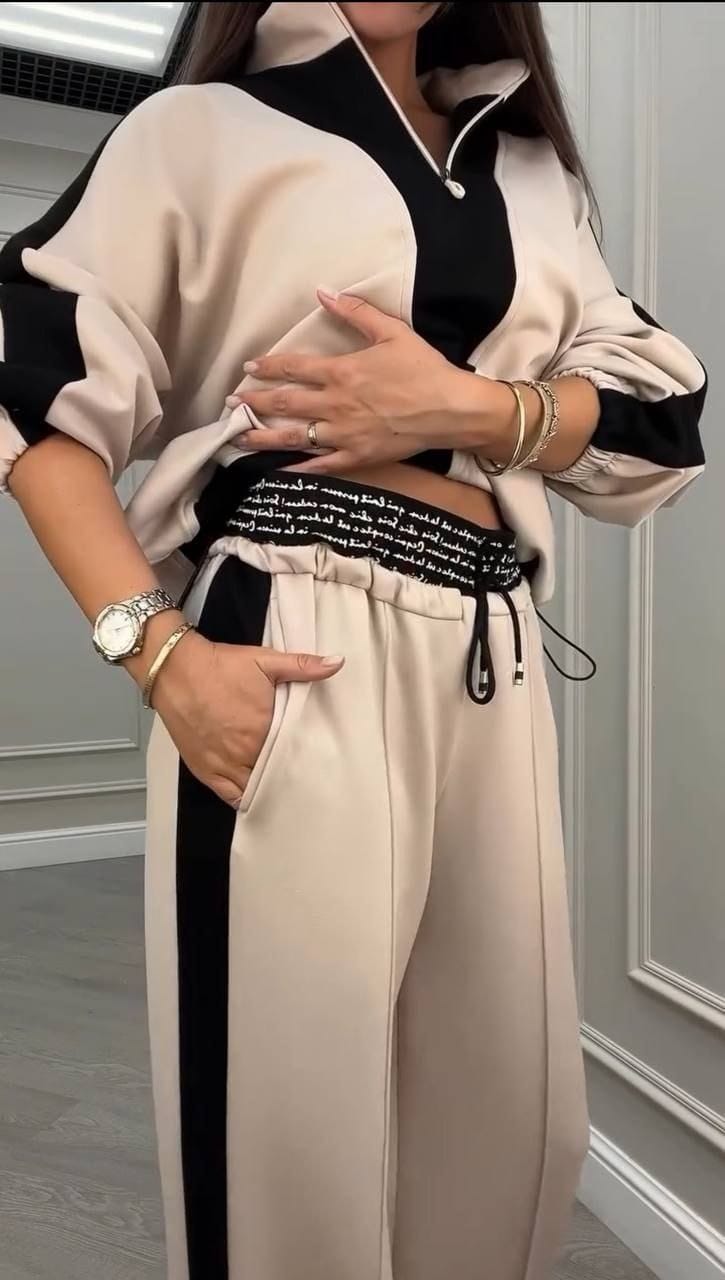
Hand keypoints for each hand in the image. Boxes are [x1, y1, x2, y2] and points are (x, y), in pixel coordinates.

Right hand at [148, 629, 343, 807]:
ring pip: (255, 789)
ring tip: (284, 788)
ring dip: (269, 788)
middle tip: (305, 777)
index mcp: (264, 728)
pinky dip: (244, 799)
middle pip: (276, 773)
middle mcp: (244, 752)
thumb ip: (302, 666)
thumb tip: (337, 663)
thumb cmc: (219, 666)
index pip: (295, 753)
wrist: (175, 669)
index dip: (306, 756)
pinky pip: (229, 796)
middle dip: (290, 774)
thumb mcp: (264, 660)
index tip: (317, 759)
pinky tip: (256, 797)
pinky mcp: (205, 770)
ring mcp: (224, 764)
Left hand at [226, 287, 506, 473]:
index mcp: (342, 373)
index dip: (268, 368)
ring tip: (239, 437)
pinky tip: (278, 469)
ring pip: (295, 437)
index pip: (293, 369)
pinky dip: (298, 468)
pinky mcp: (357, 457)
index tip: (249, 369)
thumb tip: (324, 291)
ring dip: (264, 436)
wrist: (451, 410)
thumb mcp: (392, 332)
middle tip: (231, 403)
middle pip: (285, 404)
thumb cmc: (424, 369)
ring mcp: (344, 435)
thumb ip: (355, 312)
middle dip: (255, 402)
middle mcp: (335, 405)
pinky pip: (321, 465)